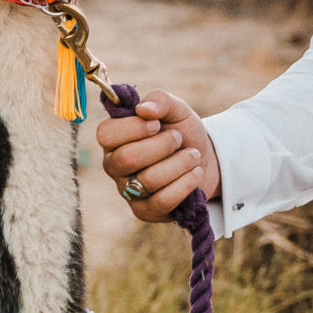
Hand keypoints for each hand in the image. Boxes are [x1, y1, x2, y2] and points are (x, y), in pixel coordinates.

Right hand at [93, 90, 220, 222]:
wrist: (206, 160)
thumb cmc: (183, 132)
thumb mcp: (176, 109)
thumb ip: (160, 100)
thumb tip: (143, 109)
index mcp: (114, 139)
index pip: (105, 134)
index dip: (133, 127)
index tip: (157, 124)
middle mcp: (114, 166)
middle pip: (127, 159)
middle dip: (162, 145)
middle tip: (178, 139)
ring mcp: (128, 191)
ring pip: (148, 180)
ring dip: (179, 163)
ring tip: (193, 155)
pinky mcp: (145, 211)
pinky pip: (161, 201)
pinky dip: (185, 184)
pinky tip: (195, 174)